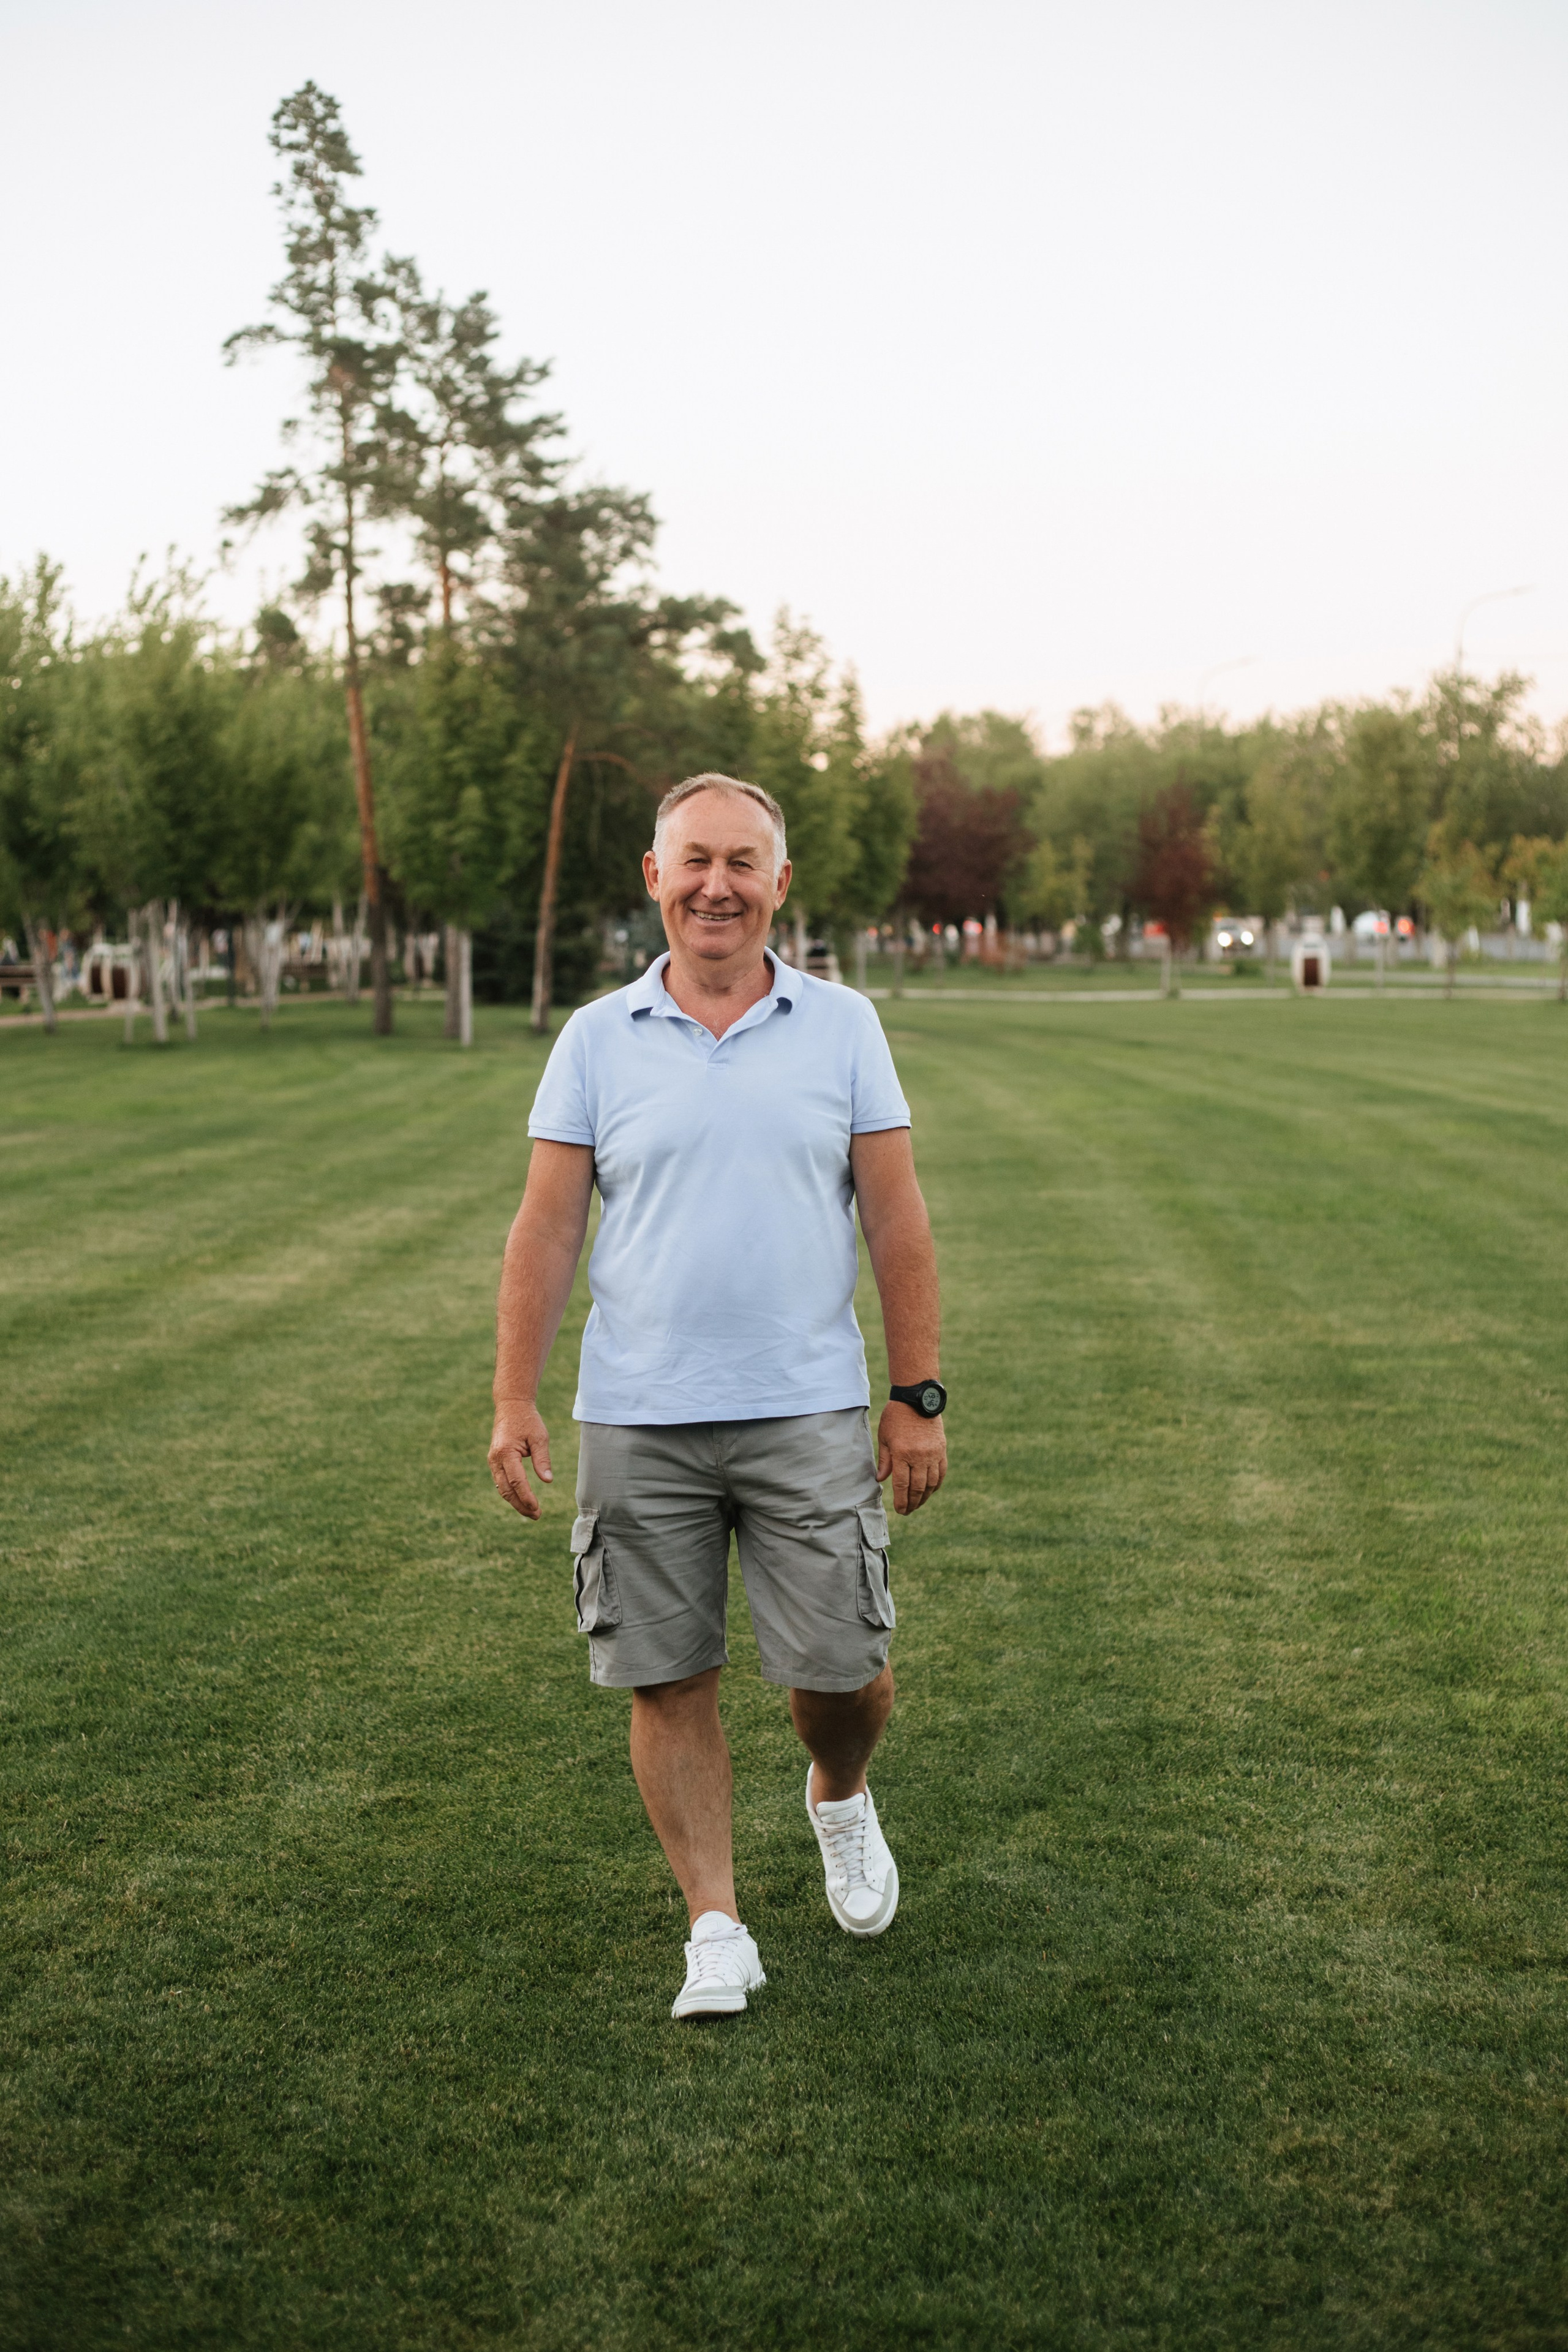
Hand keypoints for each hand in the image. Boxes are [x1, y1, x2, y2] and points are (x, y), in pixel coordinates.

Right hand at [489, 1400, 553, 1520]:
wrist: (511, 1406)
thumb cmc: (527, 1420)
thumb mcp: (539, 1437)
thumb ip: (542, 1459)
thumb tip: (547, 1481)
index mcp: (506, 1452)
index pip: (517, 1481)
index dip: (526, 1497)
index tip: (537, 1508)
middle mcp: (495, 1459)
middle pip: (507, 1490)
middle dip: (521, 1505)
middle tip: (536, 1515)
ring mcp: (493, 1461)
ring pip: (502, 1488)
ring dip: (515, 1501)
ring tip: (531, 1512)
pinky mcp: (495, 1461)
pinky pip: (501, 1482)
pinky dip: (511, 1493)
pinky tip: (522, 1500)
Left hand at [876, 1401, 946, 1515]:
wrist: (917, 1398)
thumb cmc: (896, 1416)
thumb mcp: (884, 1437)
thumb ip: (884, 1460)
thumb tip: (881, 1480)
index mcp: (902, 1453)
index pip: (902, 1485)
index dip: (902, 1501)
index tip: (900, 1511)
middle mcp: (919, 1456)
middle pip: (918, 1488)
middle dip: (913, 1503)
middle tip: (908, 1511)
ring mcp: (933, 1453)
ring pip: (931, 1483)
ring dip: (925, 1497)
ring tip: (918, 1504)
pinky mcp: (941, 1449)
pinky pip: (941, 1472)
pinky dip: (936, 1484)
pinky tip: (930, 1490)